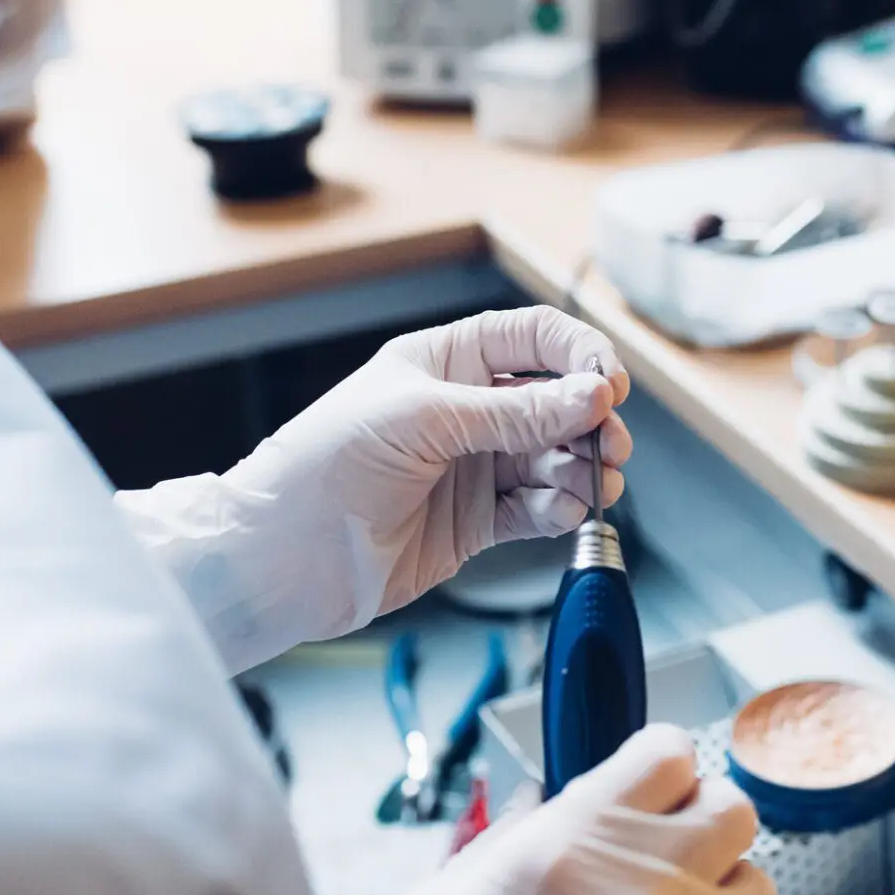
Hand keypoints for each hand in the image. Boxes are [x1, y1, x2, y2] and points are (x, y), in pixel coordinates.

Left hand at [115, 307, 630, 670]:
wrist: (285, 557)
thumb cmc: (325, 466)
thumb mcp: (423, 420)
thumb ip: (513, 413)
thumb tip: (591, 397)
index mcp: (445, 362)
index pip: (532, 338)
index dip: (578, 354)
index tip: (609, 383)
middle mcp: (465, 410)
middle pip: (556, 401)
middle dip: (590, 419)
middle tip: (608, 444)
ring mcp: (473, 466)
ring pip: (555, 458)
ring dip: (582, 468)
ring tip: (592, 484)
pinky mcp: (477, 521)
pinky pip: (538, 508)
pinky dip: (560, 509)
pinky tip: (564, 511)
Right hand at [307, 727, 777, 894]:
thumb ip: (505, 835)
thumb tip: (544, 794)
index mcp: (568, 849)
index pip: (668, 754)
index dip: (656, 761)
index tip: (643, 776)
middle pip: (732, 808)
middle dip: (699, 814)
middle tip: (663, 838)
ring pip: (755, 886)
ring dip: (718, 887)